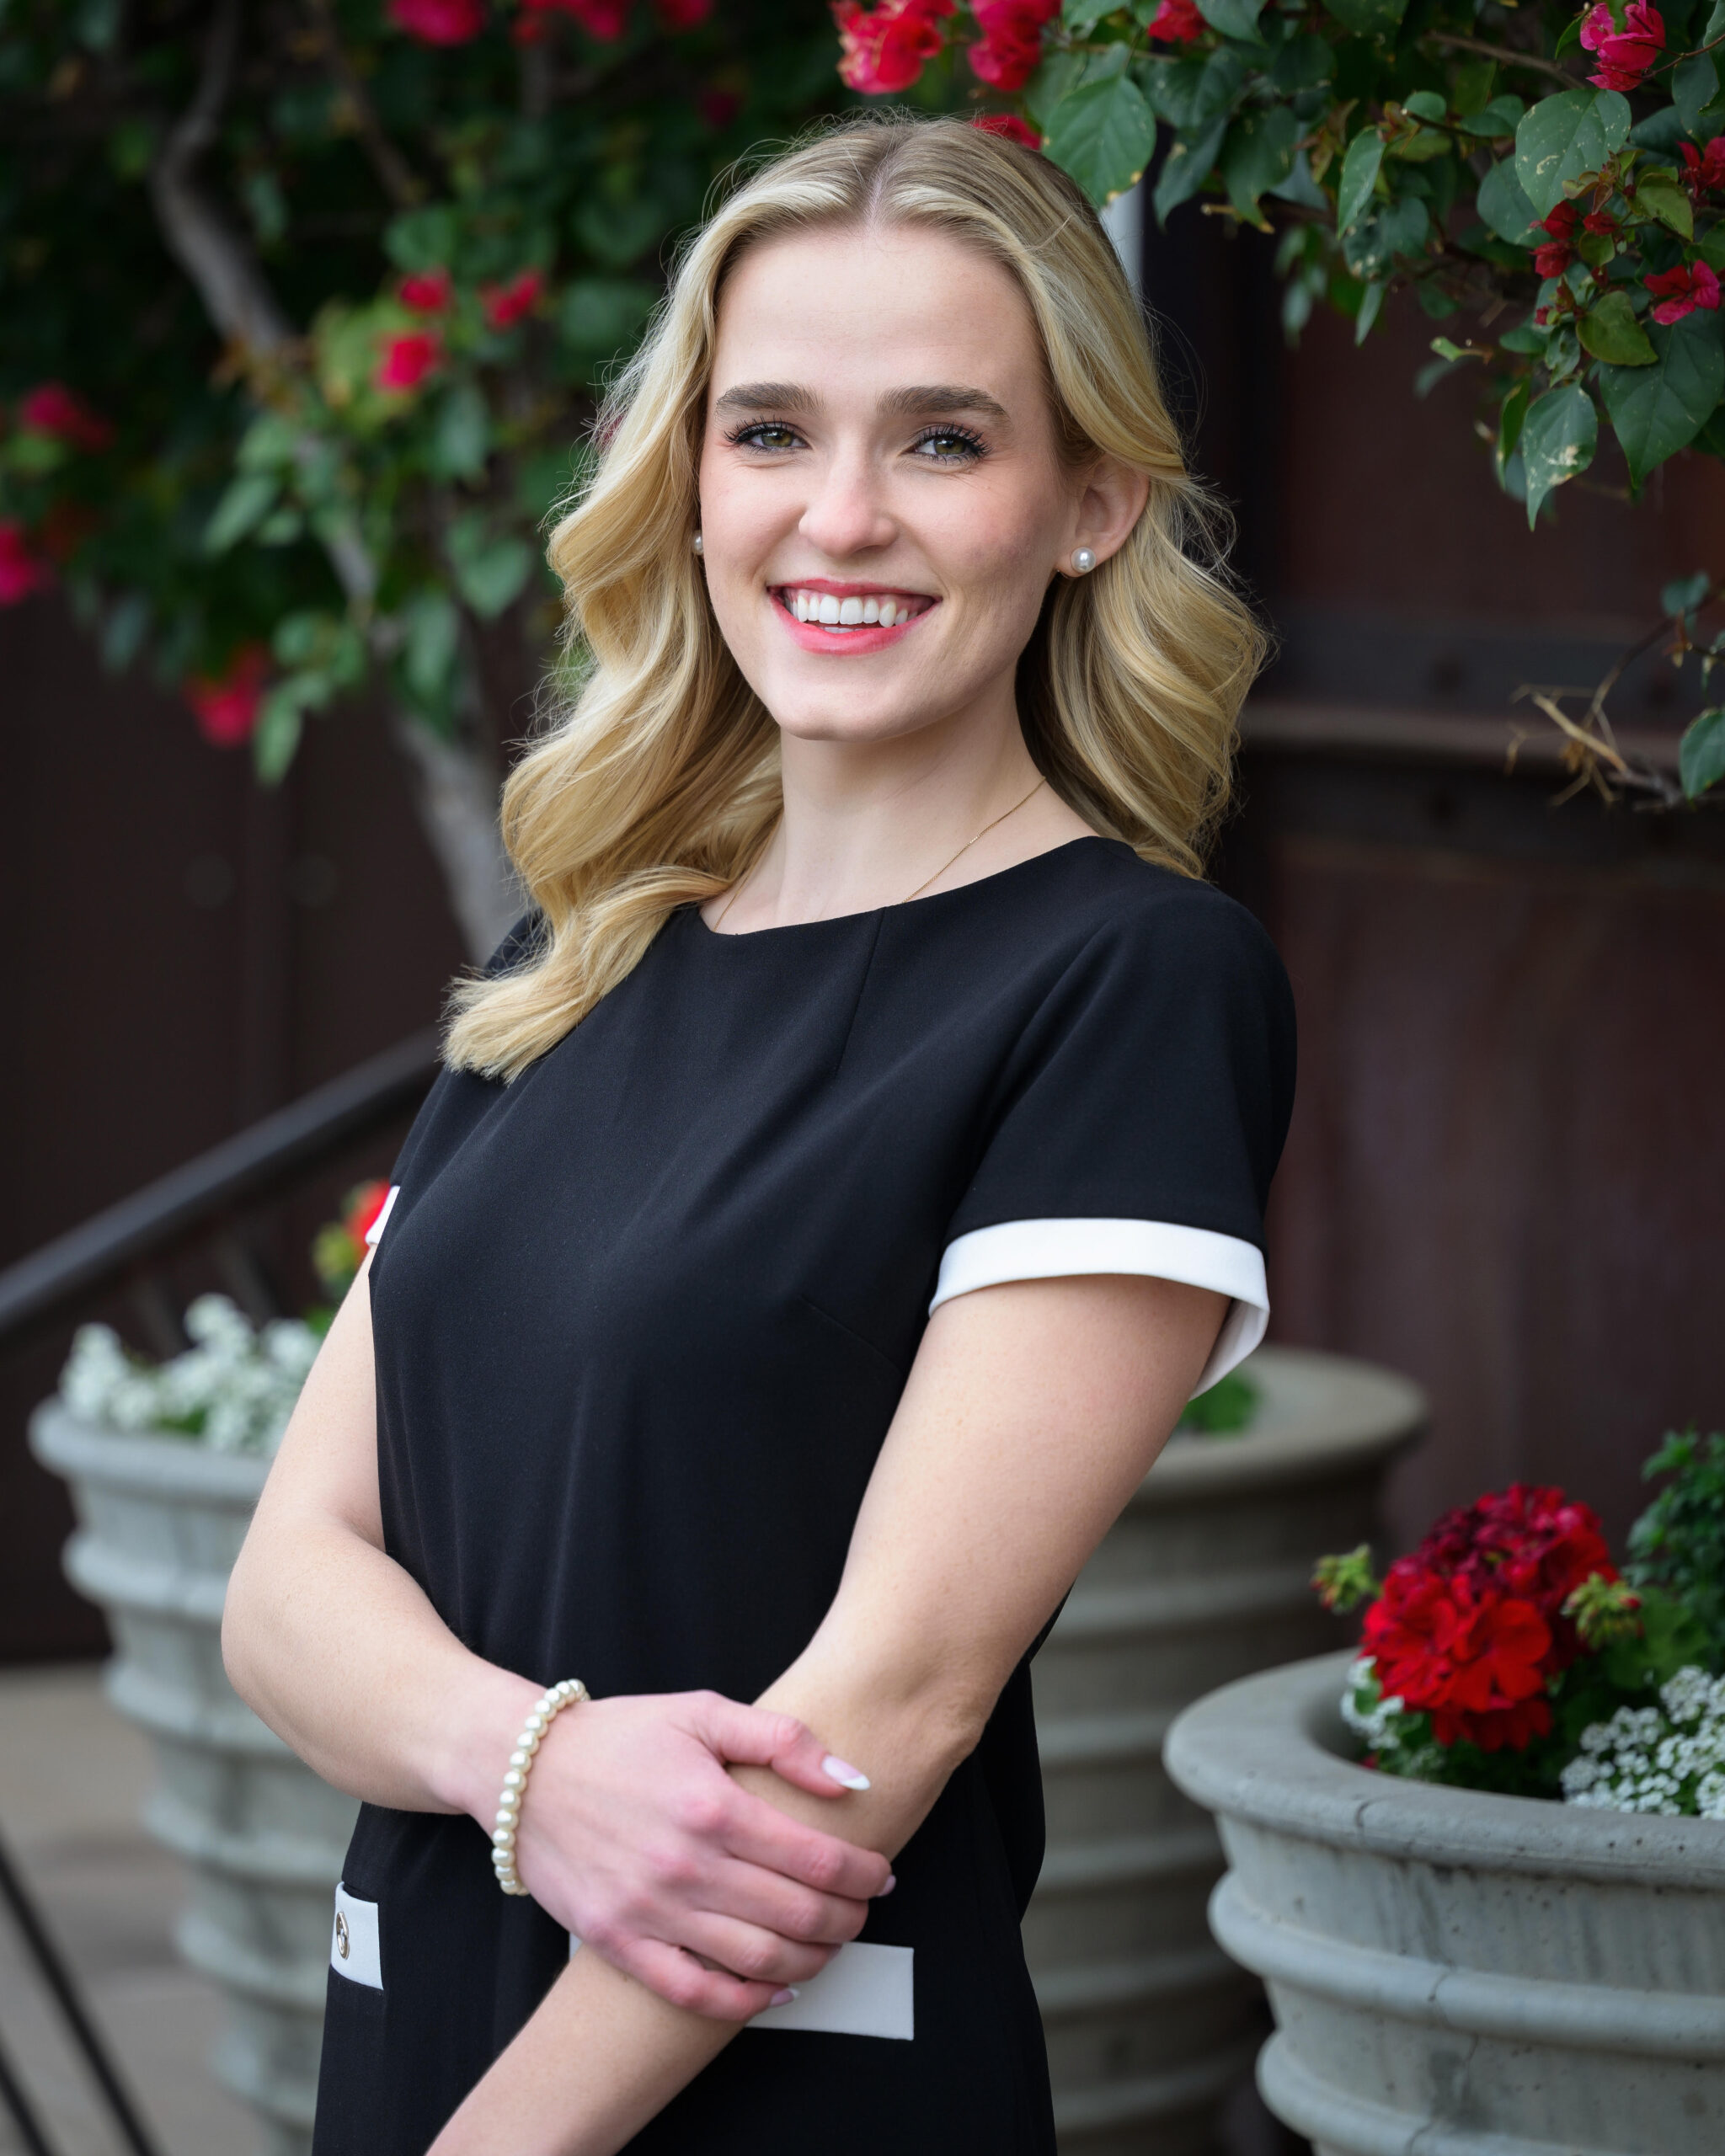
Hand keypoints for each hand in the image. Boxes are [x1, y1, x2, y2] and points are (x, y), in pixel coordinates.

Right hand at [504, 1690, 890, 2020]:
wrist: (524, 1770)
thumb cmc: (620, 1737)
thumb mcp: (703, 1713)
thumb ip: (783, 1740)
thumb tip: (851, 1782)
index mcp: (714, 1807)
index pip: (817, 1859)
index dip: (863, 1873)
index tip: (881, 1874)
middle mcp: (686, 1867)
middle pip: (796, 1916)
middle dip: (847, 1920)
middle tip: (865, 1911)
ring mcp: (651, 1912)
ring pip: (756, 1960)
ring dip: (811, 1961)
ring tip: (830, 1946)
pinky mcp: (619, 1943)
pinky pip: (693, 1991)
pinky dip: (744, 2000)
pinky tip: (775, 1988)